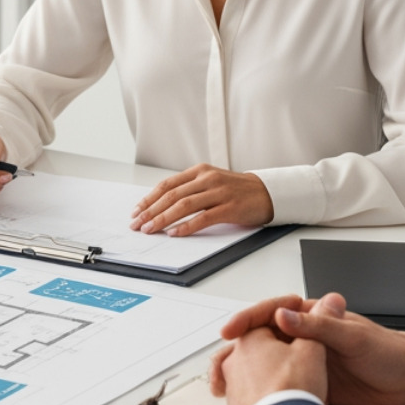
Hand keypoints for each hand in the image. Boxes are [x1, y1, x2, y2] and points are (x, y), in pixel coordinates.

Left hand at [130, 164, 272, 236]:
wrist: (267, 192)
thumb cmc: (236, 190)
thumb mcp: (210, 182)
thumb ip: (189, 188)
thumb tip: (160, 204)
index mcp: (199, 171)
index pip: (167, 185)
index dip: (149, 199)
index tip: (136, 211)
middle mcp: (207, 179)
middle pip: (172, 195)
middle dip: (151, 211)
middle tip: (138, 224)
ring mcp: (219, 192)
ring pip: (184, 205)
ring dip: (163, 219)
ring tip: (150, 229)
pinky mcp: (229, 208)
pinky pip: (203, 218)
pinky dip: (186, 226)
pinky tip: (175, 233)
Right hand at [209, 292, 404, 404]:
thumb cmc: (390, 352)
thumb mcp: (352, 337)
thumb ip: (317, 326)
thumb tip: (282, 315)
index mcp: (312, 318)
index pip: (269, 313)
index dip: (247, 320)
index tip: (230, 331)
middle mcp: (305, 339)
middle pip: (260, 339)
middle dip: (235, 350)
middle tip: (219, 366)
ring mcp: (306, 362)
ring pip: (265, 363)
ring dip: (243, 373)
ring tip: (225, 386)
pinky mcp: (312, 385)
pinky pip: (281, 386)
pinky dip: (263, 393)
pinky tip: (251, 402)